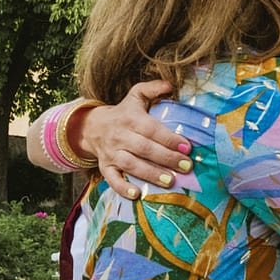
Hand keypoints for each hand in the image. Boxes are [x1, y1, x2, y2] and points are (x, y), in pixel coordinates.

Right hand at [76, 80, 187, 197]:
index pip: (151, 129)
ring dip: (150, 173)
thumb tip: (170, 85)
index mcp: (129, 118)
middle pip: (144, 148)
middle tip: (186, 167)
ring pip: (130, 164)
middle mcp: (119, 136)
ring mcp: (111, 153)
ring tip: (169, 181)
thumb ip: (152, 89)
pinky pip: (112, 179)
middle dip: (166, 158)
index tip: (187, 147)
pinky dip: (122, 188)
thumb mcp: (135, 96)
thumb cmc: (123, 113)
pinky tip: (137, 194)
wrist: (92, 126)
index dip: (169, 139)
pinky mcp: (105, 167)